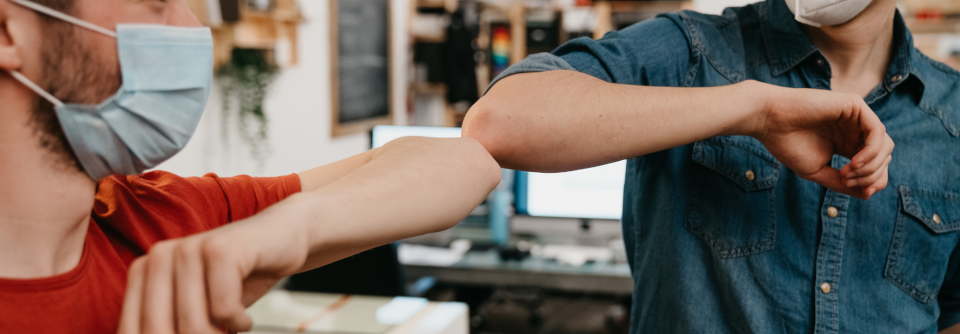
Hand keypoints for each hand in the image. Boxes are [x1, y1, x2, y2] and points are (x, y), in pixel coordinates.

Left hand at [117, 208, 309, 333]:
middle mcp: (159, 256)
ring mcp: (190, 248)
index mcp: (144, 270)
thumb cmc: (238, 278)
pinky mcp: (221, 249)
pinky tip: (245, 318)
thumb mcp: (196, 307)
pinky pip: (223, 309)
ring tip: (232, 327)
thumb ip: (171, 326)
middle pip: (159, 331)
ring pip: (192, 325)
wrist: (284, 238)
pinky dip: (239, 323)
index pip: (135, 330)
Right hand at [746, 82, 893, 199]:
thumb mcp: (817, 171)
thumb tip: (869, 194)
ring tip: (848, 172)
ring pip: (886, 145)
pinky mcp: (855, 105)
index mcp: (847, 144)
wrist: (769, 121)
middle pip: (885, 157)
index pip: (875, 165)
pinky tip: (854, 161)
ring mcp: (857, 116)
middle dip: (872, 175)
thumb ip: (842, 183)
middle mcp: (855, 130)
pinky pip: (878, 132)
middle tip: (847, 181)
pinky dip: (871, 151)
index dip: (874, 181)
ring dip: (872, 165)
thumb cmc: (787, 144)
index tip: (858, 190)